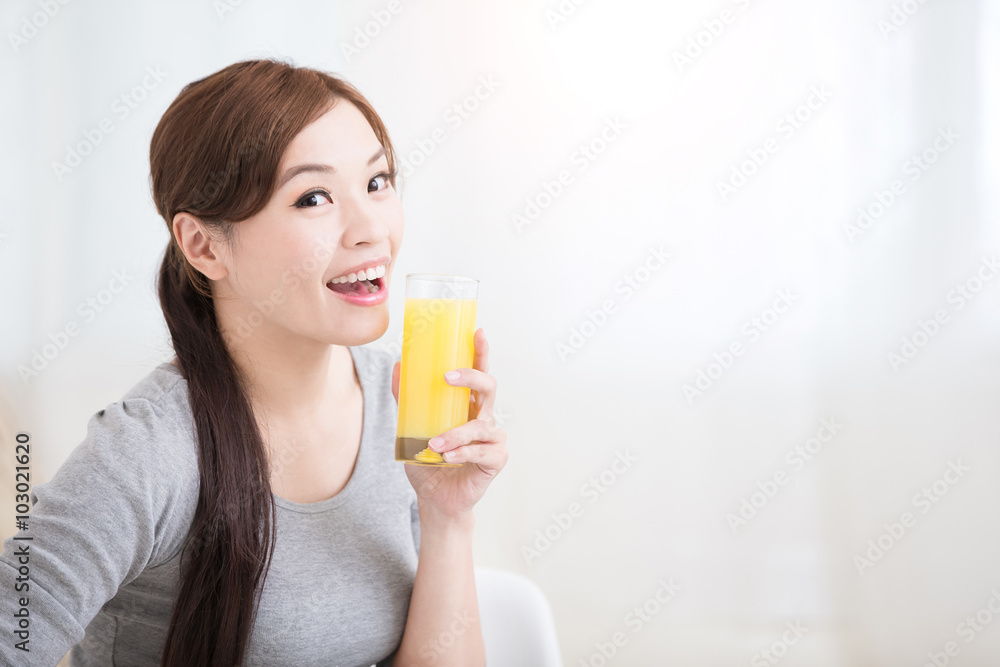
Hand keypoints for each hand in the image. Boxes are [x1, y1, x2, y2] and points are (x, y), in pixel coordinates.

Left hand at [391, 328, 507, 519]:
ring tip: (433, 445)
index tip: (477, 331)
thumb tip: (398, 366)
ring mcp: (492, 438)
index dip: (480, 351)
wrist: (435, 497)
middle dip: (471, 377)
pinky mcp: (495, 459)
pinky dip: (462, 452)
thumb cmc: (429, 461)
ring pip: (480, 424)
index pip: (478, 372)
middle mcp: (483, 417)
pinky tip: (447, 457)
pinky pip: (481, 451)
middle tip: (446, 377)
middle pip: (489, 387)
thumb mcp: (411, 427)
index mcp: (467, 405)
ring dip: (455, 433)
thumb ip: (406, 399)